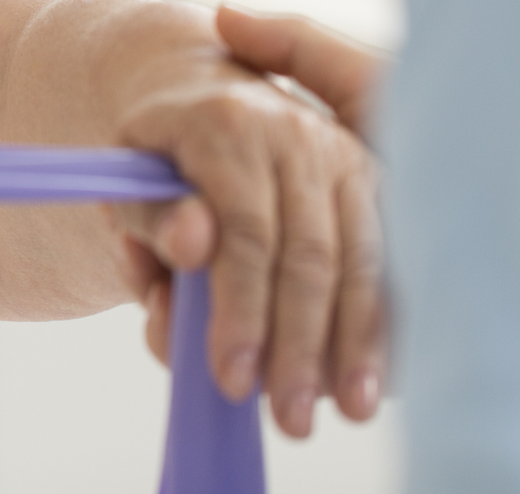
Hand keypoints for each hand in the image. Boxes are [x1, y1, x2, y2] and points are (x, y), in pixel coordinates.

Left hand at [116, 4, 384, 437]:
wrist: (205, 101)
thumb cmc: (159, 163)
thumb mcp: (129, 184)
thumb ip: (150, 220)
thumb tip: (194, 245)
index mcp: (224, 126)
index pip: (244, 231)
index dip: (242, 311)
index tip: (232, 379)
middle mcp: (294, 132)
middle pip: (308, 254)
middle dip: (300, 344)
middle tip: (289, 418)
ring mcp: (343, 154)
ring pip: (360, 260)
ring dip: (357, 342)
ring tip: (350, 410)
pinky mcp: (377, 180)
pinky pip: (390, 257)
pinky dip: (388, 320)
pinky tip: (385, 375)